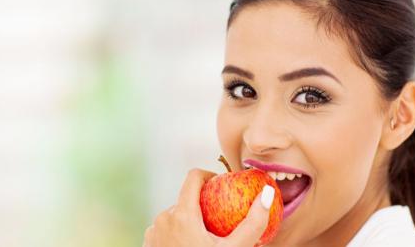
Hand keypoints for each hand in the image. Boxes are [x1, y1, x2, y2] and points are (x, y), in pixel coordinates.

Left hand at [143, 168, 275, 246]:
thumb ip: (253, 223)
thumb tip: (266, 193)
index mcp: (182, 215)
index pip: (193, 177)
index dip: (210, 176)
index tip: (223, 186)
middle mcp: (162, 219)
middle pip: (186, 199)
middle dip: (204, 206)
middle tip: (221, 223)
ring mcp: (152, 232)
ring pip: (175, 215)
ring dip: (191, 222)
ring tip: (207, 240)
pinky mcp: (148, 244)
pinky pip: (166, 230)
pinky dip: (179, 235)